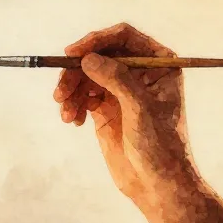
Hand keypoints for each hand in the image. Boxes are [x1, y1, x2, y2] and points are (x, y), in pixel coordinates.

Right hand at [52, 23, 192, 205]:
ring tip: (66, 112)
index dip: (97, 40)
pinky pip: (82, 94)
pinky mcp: (106, 108)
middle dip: (77, 70)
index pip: (124, 37)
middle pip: (100, 54)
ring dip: (71, 89)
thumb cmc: (161, 146)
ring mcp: (122, 90)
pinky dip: (73, 103)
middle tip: (61, 92)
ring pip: (87, 74)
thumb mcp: (140, 108)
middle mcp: (140, 72)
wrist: (157, 185)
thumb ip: (116, 78)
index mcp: (159, 64)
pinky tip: (74, 120)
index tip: (74, 54)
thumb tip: (88, 57)